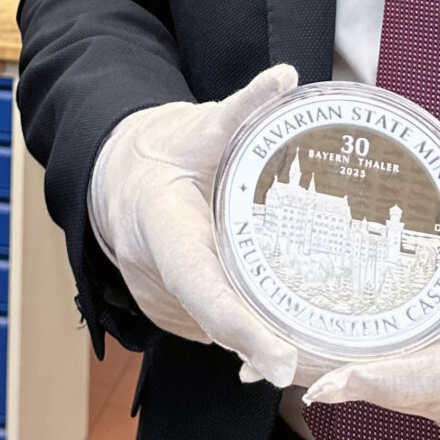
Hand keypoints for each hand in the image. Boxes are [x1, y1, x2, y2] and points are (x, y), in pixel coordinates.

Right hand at [90, 63, 305, 386]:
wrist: (116, 178)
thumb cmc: (162, 151)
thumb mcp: (198, 126)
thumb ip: (241, 107)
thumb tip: (284, 76)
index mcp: (160, 226)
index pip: (200, 284)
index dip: (239, 326)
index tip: (280, 360)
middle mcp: (152, 273)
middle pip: (215, 324)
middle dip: (266, 347)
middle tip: (323, 362)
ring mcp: (156, 300)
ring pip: (215, 334)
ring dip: (256, 342)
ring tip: (311, 345)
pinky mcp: (168, 314)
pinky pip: (211, 330)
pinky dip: (242, 332)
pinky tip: (277, 328)